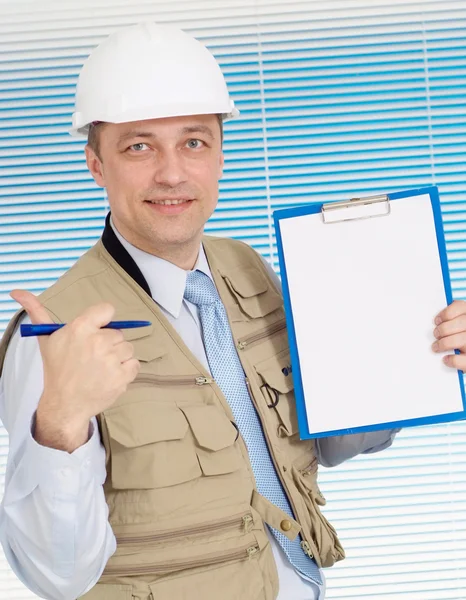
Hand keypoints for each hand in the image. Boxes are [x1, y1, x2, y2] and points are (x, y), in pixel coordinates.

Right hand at [11, 289, 139, 450]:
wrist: (65, 404)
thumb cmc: (57, 369)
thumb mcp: (47, 338)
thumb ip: (37, 311)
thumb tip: (17, 291)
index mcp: (81, 328)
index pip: (108, 310)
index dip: (104, 320)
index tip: (97, 330)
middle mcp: (98, 342)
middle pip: (118, 332)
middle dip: (108, 343)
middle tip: (92, 357)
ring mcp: (112, 360)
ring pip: (128, 348)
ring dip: (118, 357)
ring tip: (100, 367)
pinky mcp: (122, 376)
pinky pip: (134, 364)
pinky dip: (126, 370)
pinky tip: (109, 376)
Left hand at [432, 300, 465, 370]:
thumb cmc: (460, 333)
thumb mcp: (457, 323)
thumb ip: (451, 320)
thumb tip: (436, 322)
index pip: (460, 306)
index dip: (446, 313)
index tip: (436, 321)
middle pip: (461, 323)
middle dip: (444, 329)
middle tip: (436, 334)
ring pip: (461, 340)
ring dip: (444, 343)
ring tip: (436, 347)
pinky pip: (463, 360)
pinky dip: (453, 360)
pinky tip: (446, 359)